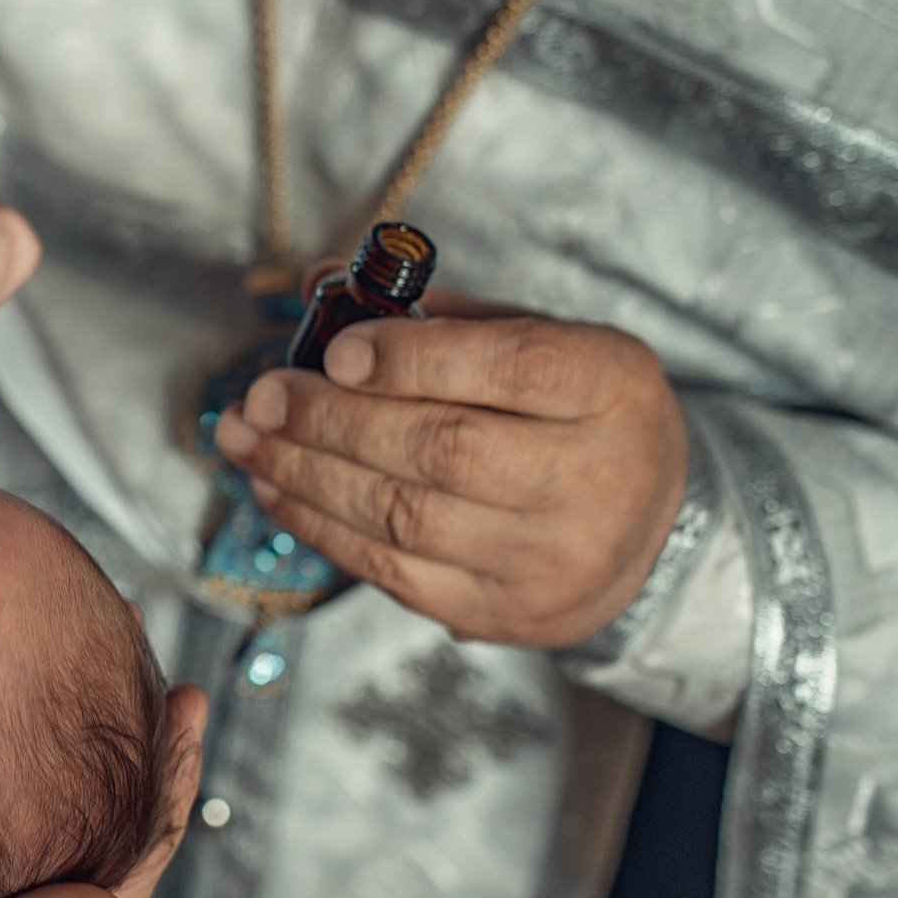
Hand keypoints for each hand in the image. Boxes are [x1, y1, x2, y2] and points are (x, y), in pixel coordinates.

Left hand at [209, 296, 687, 648]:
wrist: (650, 528)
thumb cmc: (575, 414)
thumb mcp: (541, 339)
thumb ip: (441, 315)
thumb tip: (324, 285)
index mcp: (610, 388)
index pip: (516, 370)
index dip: (417, 360)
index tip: (339, 352)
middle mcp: (594, 479)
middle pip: (446, 450)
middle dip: (333, 421)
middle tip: (264, 396)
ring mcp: (548, 559)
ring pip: (406, 517)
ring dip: (306, 473)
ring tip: (247, 437)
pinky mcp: (502, 613)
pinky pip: (393, 569)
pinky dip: (320, 525)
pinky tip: (276, 486)